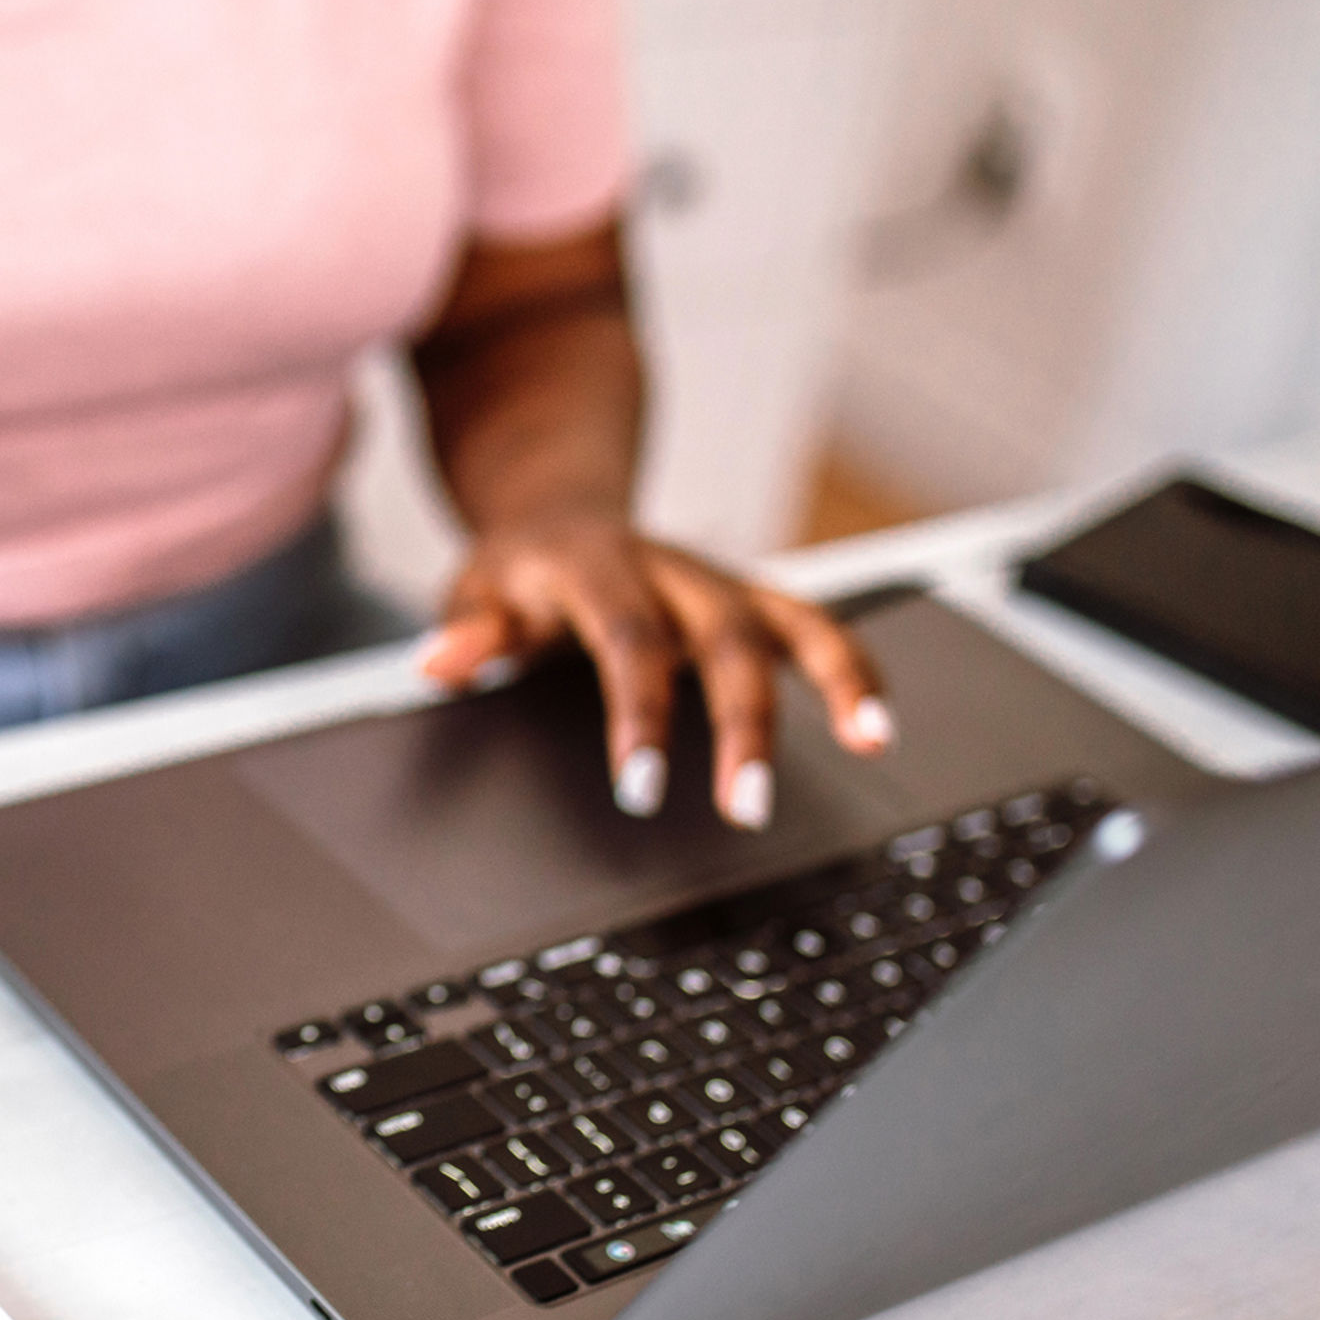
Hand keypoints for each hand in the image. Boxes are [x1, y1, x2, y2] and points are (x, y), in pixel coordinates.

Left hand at [416, 514, 892, 824]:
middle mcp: (674, 571)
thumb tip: (441, 662)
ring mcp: (721, 584)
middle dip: (743, 724)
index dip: (638, 714)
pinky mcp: (752, 602)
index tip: (639, 788)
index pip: (627, 642)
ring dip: (836, 680)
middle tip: (746, 806)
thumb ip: (470, 630)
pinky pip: (815, 630)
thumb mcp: (477, 591)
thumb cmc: (522, 572)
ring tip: (871, 743)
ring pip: (794, 621)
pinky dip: (854, 672)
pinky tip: (878, 728)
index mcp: (600, 569)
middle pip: (724, 641)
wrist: (560, 512)